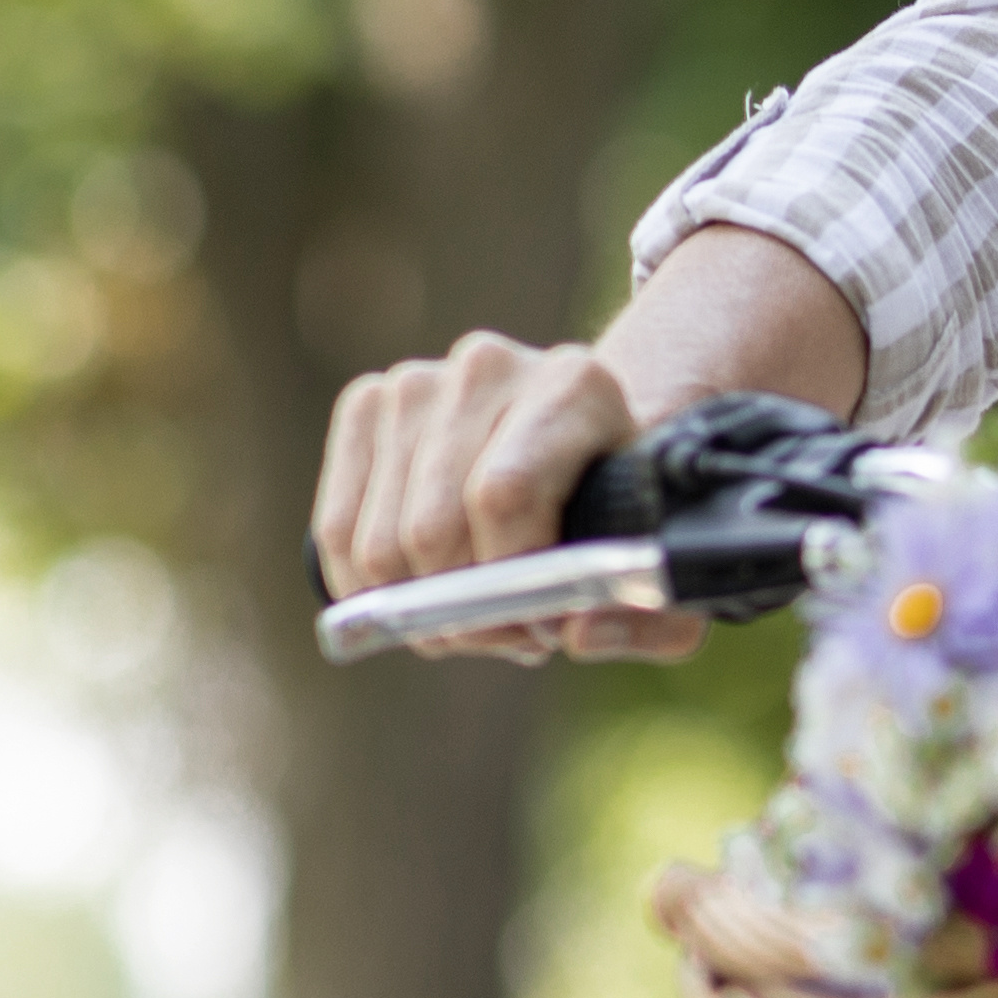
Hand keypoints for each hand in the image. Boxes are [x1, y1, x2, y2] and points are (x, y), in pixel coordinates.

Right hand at [310, 330, 694, 661]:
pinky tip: (423, 592)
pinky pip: (337, 532)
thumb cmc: (619, 516)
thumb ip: (646, 616)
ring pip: (381, 543)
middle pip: (432, 528)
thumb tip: (572, 631)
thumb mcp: (659, 571)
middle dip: (464, 609)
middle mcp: (489, 365)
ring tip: (477, 603)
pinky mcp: (366, 404)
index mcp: (577, 385)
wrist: (576, 446)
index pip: (504, 494)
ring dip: (421, 606)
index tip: (542, 624)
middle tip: (508, 629)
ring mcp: (418, 381)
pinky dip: (371, 590)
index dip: (509, 582)